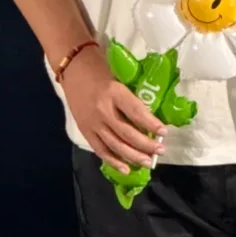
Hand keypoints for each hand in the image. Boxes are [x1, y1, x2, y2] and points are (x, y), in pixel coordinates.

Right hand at [61, 52, 165, 174]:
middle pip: (127, 132)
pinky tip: (126, 169)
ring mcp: (92, 123)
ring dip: (133, 156)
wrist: (72, 67)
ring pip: (115, 144)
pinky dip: (113, 161)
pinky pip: (100, 149)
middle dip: (145, 144)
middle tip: (160, 150)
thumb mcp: (119, 77)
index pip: (135, 112)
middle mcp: (102, 110)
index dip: (150, 123)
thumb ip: (131, 97)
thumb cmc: (99, 68)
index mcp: (114, 92)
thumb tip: (150, 116)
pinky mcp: (84, 130)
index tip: (164, 132)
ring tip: (147, 162)